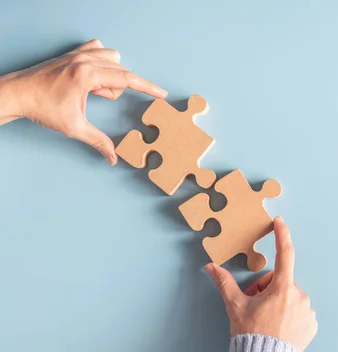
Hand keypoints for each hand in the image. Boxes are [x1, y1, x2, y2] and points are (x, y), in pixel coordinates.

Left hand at [0, 39, 167, 164]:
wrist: (17, 94)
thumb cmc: (42, 107)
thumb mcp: (74, 127)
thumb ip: (98, 141)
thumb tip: (113, 157)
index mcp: (87, 75)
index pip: (127, 79)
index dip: (148, 87)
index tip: (162, 93)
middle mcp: (85, 59)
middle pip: (120, 72)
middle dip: (114, 89)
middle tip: (96, 100)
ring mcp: (78, 53)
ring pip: (112, 59)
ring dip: (109, 76)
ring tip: (91, 91)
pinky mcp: (73, 52)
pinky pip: (99, 50)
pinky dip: (101, 62)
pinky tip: (91, 76)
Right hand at [205, 217, 317, 351]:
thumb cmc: (251, 335)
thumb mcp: (236, 307)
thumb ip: (225, 283)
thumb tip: (211, 267)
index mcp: (282, 288)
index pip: (284, 253)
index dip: (281, 235)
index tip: (280, 222)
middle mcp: (299, 296)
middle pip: (281, 281)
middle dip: (267, 289)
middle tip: (254, 305)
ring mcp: (308, 311)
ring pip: (290, 297)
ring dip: (278, 302)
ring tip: (265, 320)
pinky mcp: (312, 324)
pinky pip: (300, 311)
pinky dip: (289, 315)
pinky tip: (278, 328)